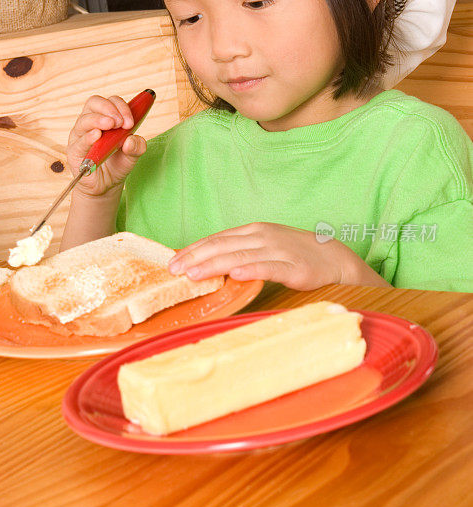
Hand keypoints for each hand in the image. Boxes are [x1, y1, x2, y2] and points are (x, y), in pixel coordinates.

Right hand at [67, 94, 146, 196]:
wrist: (106, 186)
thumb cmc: (117, 165)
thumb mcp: (133, 155)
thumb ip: (138, 147)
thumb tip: (131, 140)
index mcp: (106, 118)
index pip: (110, 102)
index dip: (121, 107)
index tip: (131, 122)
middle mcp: (91, 123)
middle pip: (94, 103)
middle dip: (109, 109)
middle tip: (121, 122)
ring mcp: (80, 136)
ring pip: (84, 120)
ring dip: (99, 119)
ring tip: (111, 125)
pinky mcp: (74, 152)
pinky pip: (79, 141)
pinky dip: (88, 137)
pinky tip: (97, 136)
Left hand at [168, 222, 386, 289]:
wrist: (335, 259)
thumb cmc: (294, 255)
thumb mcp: (264, 247)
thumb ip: (238, 252)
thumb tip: (206, 265)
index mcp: (253, 231)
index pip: (217, 239)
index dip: (193, 249)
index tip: (171, 261)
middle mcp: (263, 237)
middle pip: (223, 246)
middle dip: (195, 258)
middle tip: (173, 270)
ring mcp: (279, 251)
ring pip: (240, 257)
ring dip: (214, 265)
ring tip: (193, 274)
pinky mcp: (295, 268)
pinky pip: (269, 268)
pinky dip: (251, 270)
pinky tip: (235, 275)